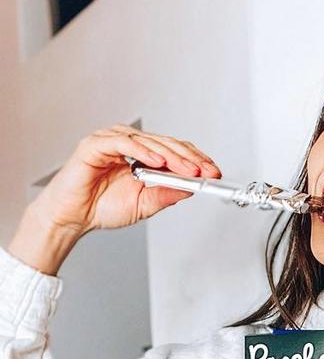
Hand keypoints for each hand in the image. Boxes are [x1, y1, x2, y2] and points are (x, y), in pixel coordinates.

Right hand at [29, 124, 221, 240]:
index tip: (213, 172)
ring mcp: (112, 141)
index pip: (175, 151)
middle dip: (190, 159)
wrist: (74, 216)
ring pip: (149, 142)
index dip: (196, 160)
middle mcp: (130, 145)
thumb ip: (167, 194)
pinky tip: (157, 162)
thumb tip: (192, 188)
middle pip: (166, 144)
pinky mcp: (95, 144)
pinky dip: (142, 151)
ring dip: (171, 156)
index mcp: (143, 156)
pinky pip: (123, 143)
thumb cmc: (103, 207)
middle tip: (206, 171)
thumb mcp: (145, 204)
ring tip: (188, 169)